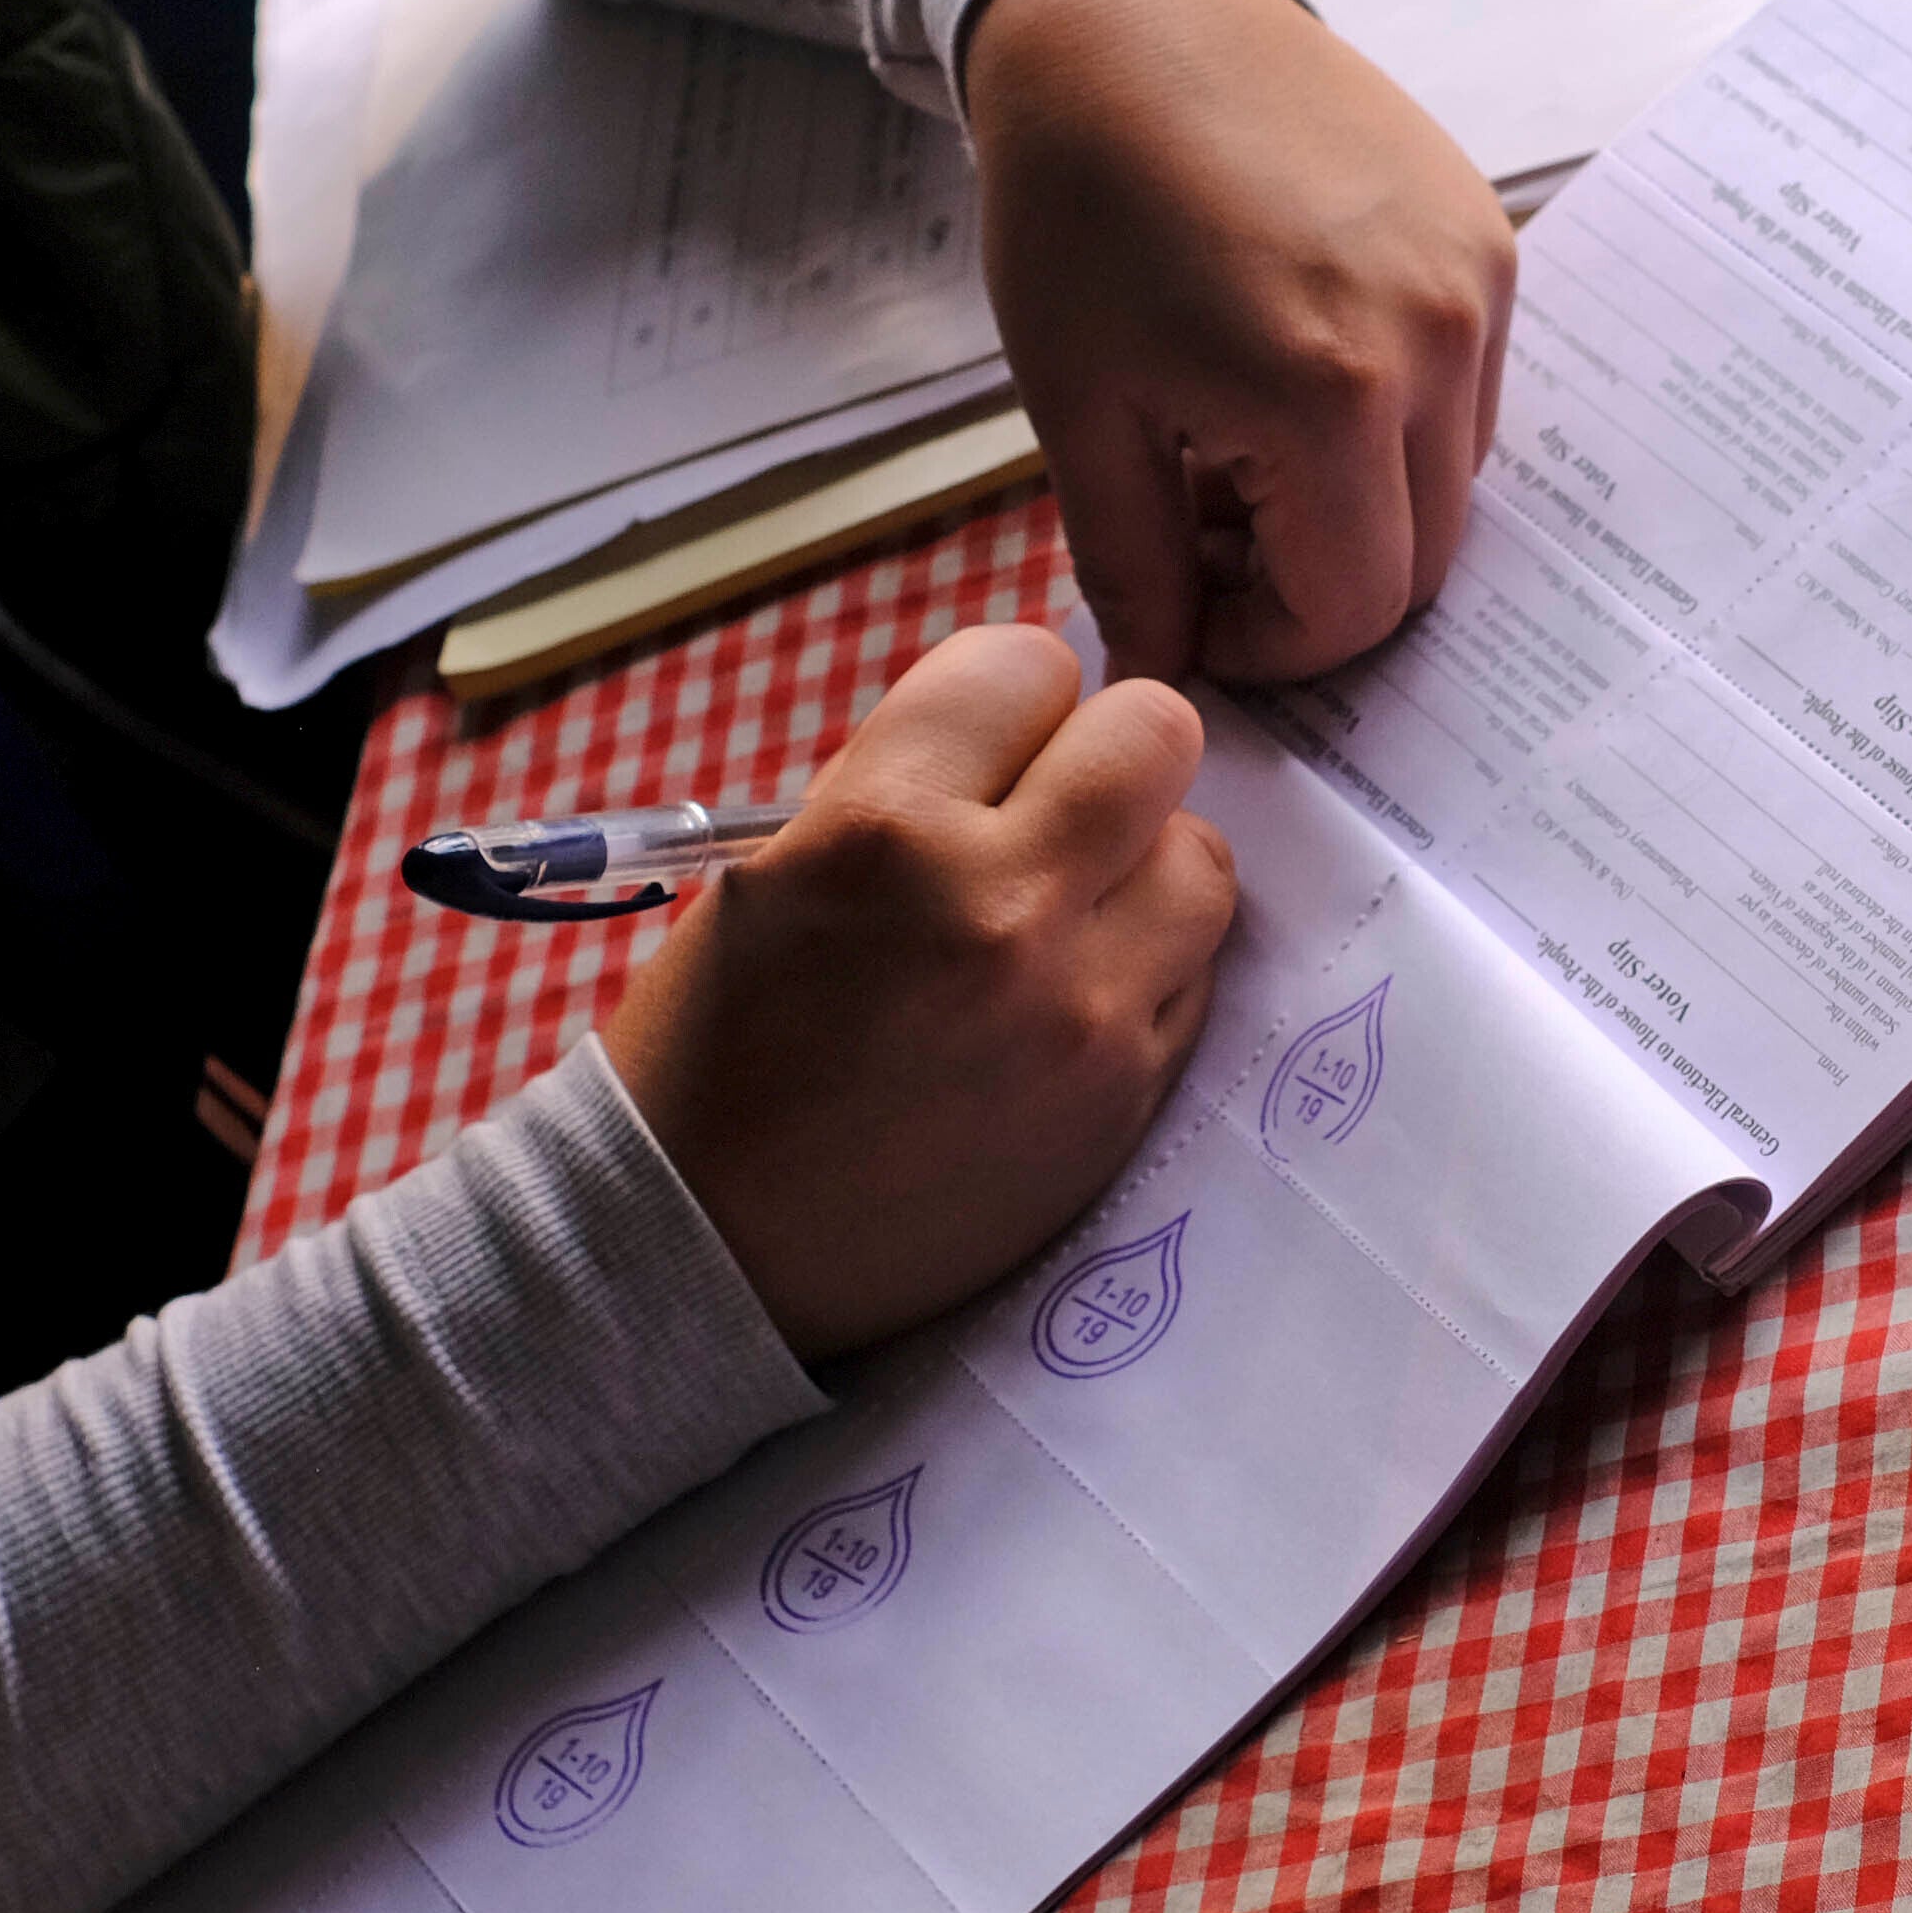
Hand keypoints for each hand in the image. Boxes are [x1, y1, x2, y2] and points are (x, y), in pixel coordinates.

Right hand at [596, 625, 1235, 1357]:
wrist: (708, 1250)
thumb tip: (1026, 737)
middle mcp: (999, 905)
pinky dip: (1146, 971)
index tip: (983, 751)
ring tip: (1069, 916)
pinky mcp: (1125, 1096)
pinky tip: (1068, 1003)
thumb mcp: (775, 872)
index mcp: (882, 827)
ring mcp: (1079, 1008)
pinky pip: (1197, 977)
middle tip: (1052, 816)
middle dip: (1104, 760)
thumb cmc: (715, 1052)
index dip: (1007, 702)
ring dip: (1145, 869)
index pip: (1027, 662)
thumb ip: (909, 787)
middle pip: (1156, 734)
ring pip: (1203, 856)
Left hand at [960, 0, 1514, 685]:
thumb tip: (1166, 678)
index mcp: (1330, 395)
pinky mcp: (1488, 235)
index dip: (1270, 645)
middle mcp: (1434, 340)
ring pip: (1453, 483)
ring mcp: (1476, 281)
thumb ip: (1135, 566)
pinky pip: (1469, 390)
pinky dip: (1395, 422)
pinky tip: (1293, 372)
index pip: (1355, 609)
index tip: (1192, 610)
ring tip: (1239, 447)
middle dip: (1316, 585)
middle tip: (1206, 537)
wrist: (1125, 16)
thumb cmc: (1079, 204)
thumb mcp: (1078, 407)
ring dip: (1359, 505)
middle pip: (1423, 561)